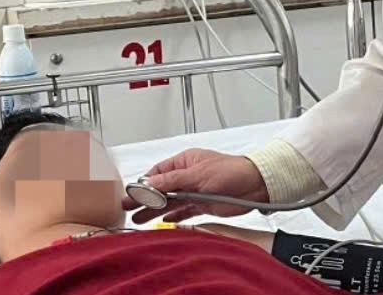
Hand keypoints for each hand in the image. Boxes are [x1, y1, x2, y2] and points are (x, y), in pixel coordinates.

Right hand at [121, 148, 268, 224]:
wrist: (255, 185)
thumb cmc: (232, 171)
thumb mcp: (197, 174)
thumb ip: (171, 181)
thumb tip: (148, 183)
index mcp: (185, 161)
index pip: (158, 173)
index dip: (144, 184)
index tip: (132, 194)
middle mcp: (187, 176)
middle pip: (160, 189)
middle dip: (144, 198)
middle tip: (127, 208)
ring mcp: (194, 191)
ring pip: (169, 202)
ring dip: (154, 210)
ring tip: (138, 219)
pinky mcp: (202, 205)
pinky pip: (182, 212)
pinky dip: (172, 217)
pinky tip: (162, 222)